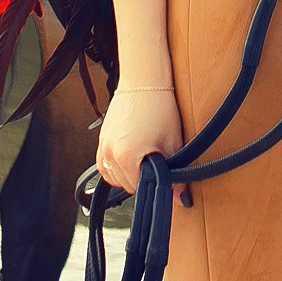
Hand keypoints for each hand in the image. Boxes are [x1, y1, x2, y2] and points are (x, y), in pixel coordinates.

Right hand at [96, 75, 182, 191]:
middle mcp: (110, 154)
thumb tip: (180, 199)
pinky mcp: (101, 141)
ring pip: (115, 178)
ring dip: (129, 174)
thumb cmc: (160, 107)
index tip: (164, 181)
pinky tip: (133, 153)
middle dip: (143, 179)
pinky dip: (118, 166)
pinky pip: (106, 166)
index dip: (155, 187)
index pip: (140, 190)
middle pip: (127, 186)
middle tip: (157, 162)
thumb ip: (175, 176)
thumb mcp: (172, 143)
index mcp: (127, 157)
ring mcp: (103, 147)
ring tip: (145, 156)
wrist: (143, 81)